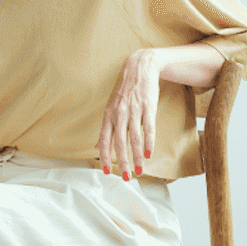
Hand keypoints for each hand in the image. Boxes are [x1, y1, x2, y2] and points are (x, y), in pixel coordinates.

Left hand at [96, 49, 159, 180]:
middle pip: (119, 143)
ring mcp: (134, 110)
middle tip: (125, 177)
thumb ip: (105, 129)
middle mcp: (119, 114)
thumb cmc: (125, 92)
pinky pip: (148, 127)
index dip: (104, 157)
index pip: (104, 140)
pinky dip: (148, 141)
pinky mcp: (148, 106)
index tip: (106, 172)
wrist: (140, 68)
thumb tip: (97, 147)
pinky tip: (149, 153)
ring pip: (134, 138)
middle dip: (122, 162)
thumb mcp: (111, 108)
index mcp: (108, 116)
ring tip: (140, 170)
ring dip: (137, 156)